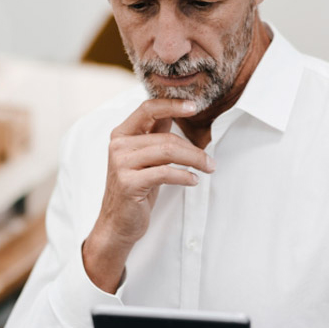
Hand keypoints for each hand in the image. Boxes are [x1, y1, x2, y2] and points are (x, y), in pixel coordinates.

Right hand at [82, 98, 214, 291]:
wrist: (117, 223)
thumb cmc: (135, 189)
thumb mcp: (145, 158)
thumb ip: (155, 135)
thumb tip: (176, 112)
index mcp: (121, 134)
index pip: (148, 108)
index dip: (172, 105)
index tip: (194, 106)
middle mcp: (118, 145)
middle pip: (165, 136)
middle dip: (193, 148)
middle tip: (210, 161)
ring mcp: (121, 164)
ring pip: (168, 152)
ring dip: (194, 160)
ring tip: (208, 168)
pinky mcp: (129, 183)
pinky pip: (165, 173)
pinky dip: (184, 176)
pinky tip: (193, 181)